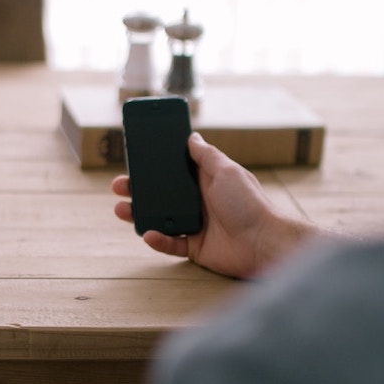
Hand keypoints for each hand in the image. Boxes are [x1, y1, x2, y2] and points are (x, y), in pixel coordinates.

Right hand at [113, 132, 318, 277]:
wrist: (264, 243)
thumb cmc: (250, 204)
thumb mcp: (227, 171)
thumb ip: (207, 155)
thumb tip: (192, 136)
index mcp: (204, 180)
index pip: (173, 169)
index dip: (154, 164)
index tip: (135, 158)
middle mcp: (197, 201)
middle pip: (160, 194)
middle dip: (137, 189)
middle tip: (119, 185)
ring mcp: (195, 224)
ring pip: (159, 218)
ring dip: (139, 214)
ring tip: (121, 209)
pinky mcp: (194, 247)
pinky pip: (170, 244)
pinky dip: (157, 240)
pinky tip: (148, 234)